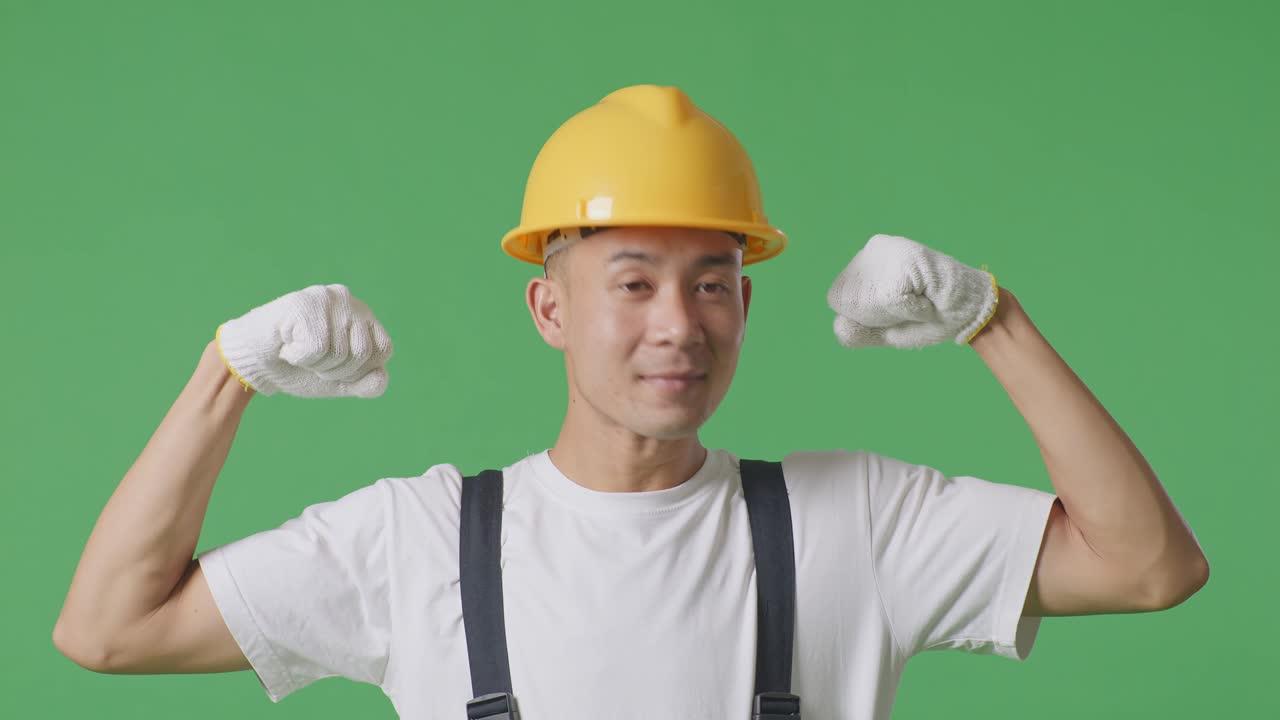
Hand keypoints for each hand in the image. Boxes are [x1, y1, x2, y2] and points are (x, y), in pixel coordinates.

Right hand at [215, 284, 393, 397]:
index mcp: (363, 317)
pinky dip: (298, 358)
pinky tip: (286, 345)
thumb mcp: (338, 381)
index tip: (333, 367)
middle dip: (334, 370)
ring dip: (314, 364)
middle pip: (362, 353)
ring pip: (340, 352)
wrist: (254, 361)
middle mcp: (349, 301)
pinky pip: (316, 348)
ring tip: (298, 351)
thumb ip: (366, 384)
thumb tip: (381, 378)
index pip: (383, 350)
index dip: (359, 370)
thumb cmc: (299, 368)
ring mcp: (327, 298)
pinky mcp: (304, 303)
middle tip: (312, 360)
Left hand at [826, 233, 998, 348]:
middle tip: (912, 305)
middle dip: (882, 317)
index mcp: (862, 264)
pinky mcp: (907, 257)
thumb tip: (838, 325)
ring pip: (870, 300)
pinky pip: (892, 299)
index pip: (838, 301)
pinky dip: (912, 310)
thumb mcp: (885, 330)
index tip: (897, 309)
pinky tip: (928, 298)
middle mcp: (872, 250)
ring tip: (920, 300)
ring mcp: (890, 248)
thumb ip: (857, 332)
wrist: (969, 315)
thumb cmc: (928, 320)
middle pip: (851, 302)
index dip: (868, 318)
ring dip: (898, 313)